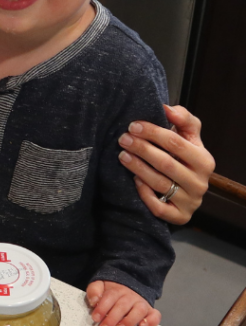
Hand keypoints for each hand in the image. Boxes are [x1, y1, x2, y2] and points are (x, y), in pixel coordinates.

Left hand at [86, 280, 160, 325]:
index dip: (102, 308)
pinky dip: (151, 322)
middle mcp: (131, 296)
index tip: (95, 317)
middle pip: (122, 306)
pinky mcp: (151, 311)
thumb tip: (94, 301)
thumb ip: (94, 291)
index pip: (109, 297)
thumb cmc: (112, 291)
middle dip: (112, 318)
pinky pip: (155, 316)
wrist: (130, 285)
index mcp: (117, 290)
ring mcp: (142, 303)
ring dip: (129, 321)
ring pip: (139, 310)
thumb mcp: (100, 286)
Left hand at [118, 104, 213, 225]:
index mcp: (204, 160)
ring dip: (138, 167)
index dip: (153, 132)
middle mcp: (200, 183)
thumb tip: (167, 108)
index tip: (132, 125)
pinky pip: (159, 207)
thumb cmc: (182, 156)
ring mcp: (191, 202)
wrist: (184, 188)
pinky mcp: (180, 217)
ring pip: (160, 183)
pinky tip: (133, 180)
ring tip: (122, 155)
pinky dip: (144, 193)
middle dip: (141, 149)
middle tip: (122, 139)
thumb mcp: (187, 135)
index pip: (176, 143)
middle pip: (166, 163)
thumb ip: (182, 118)